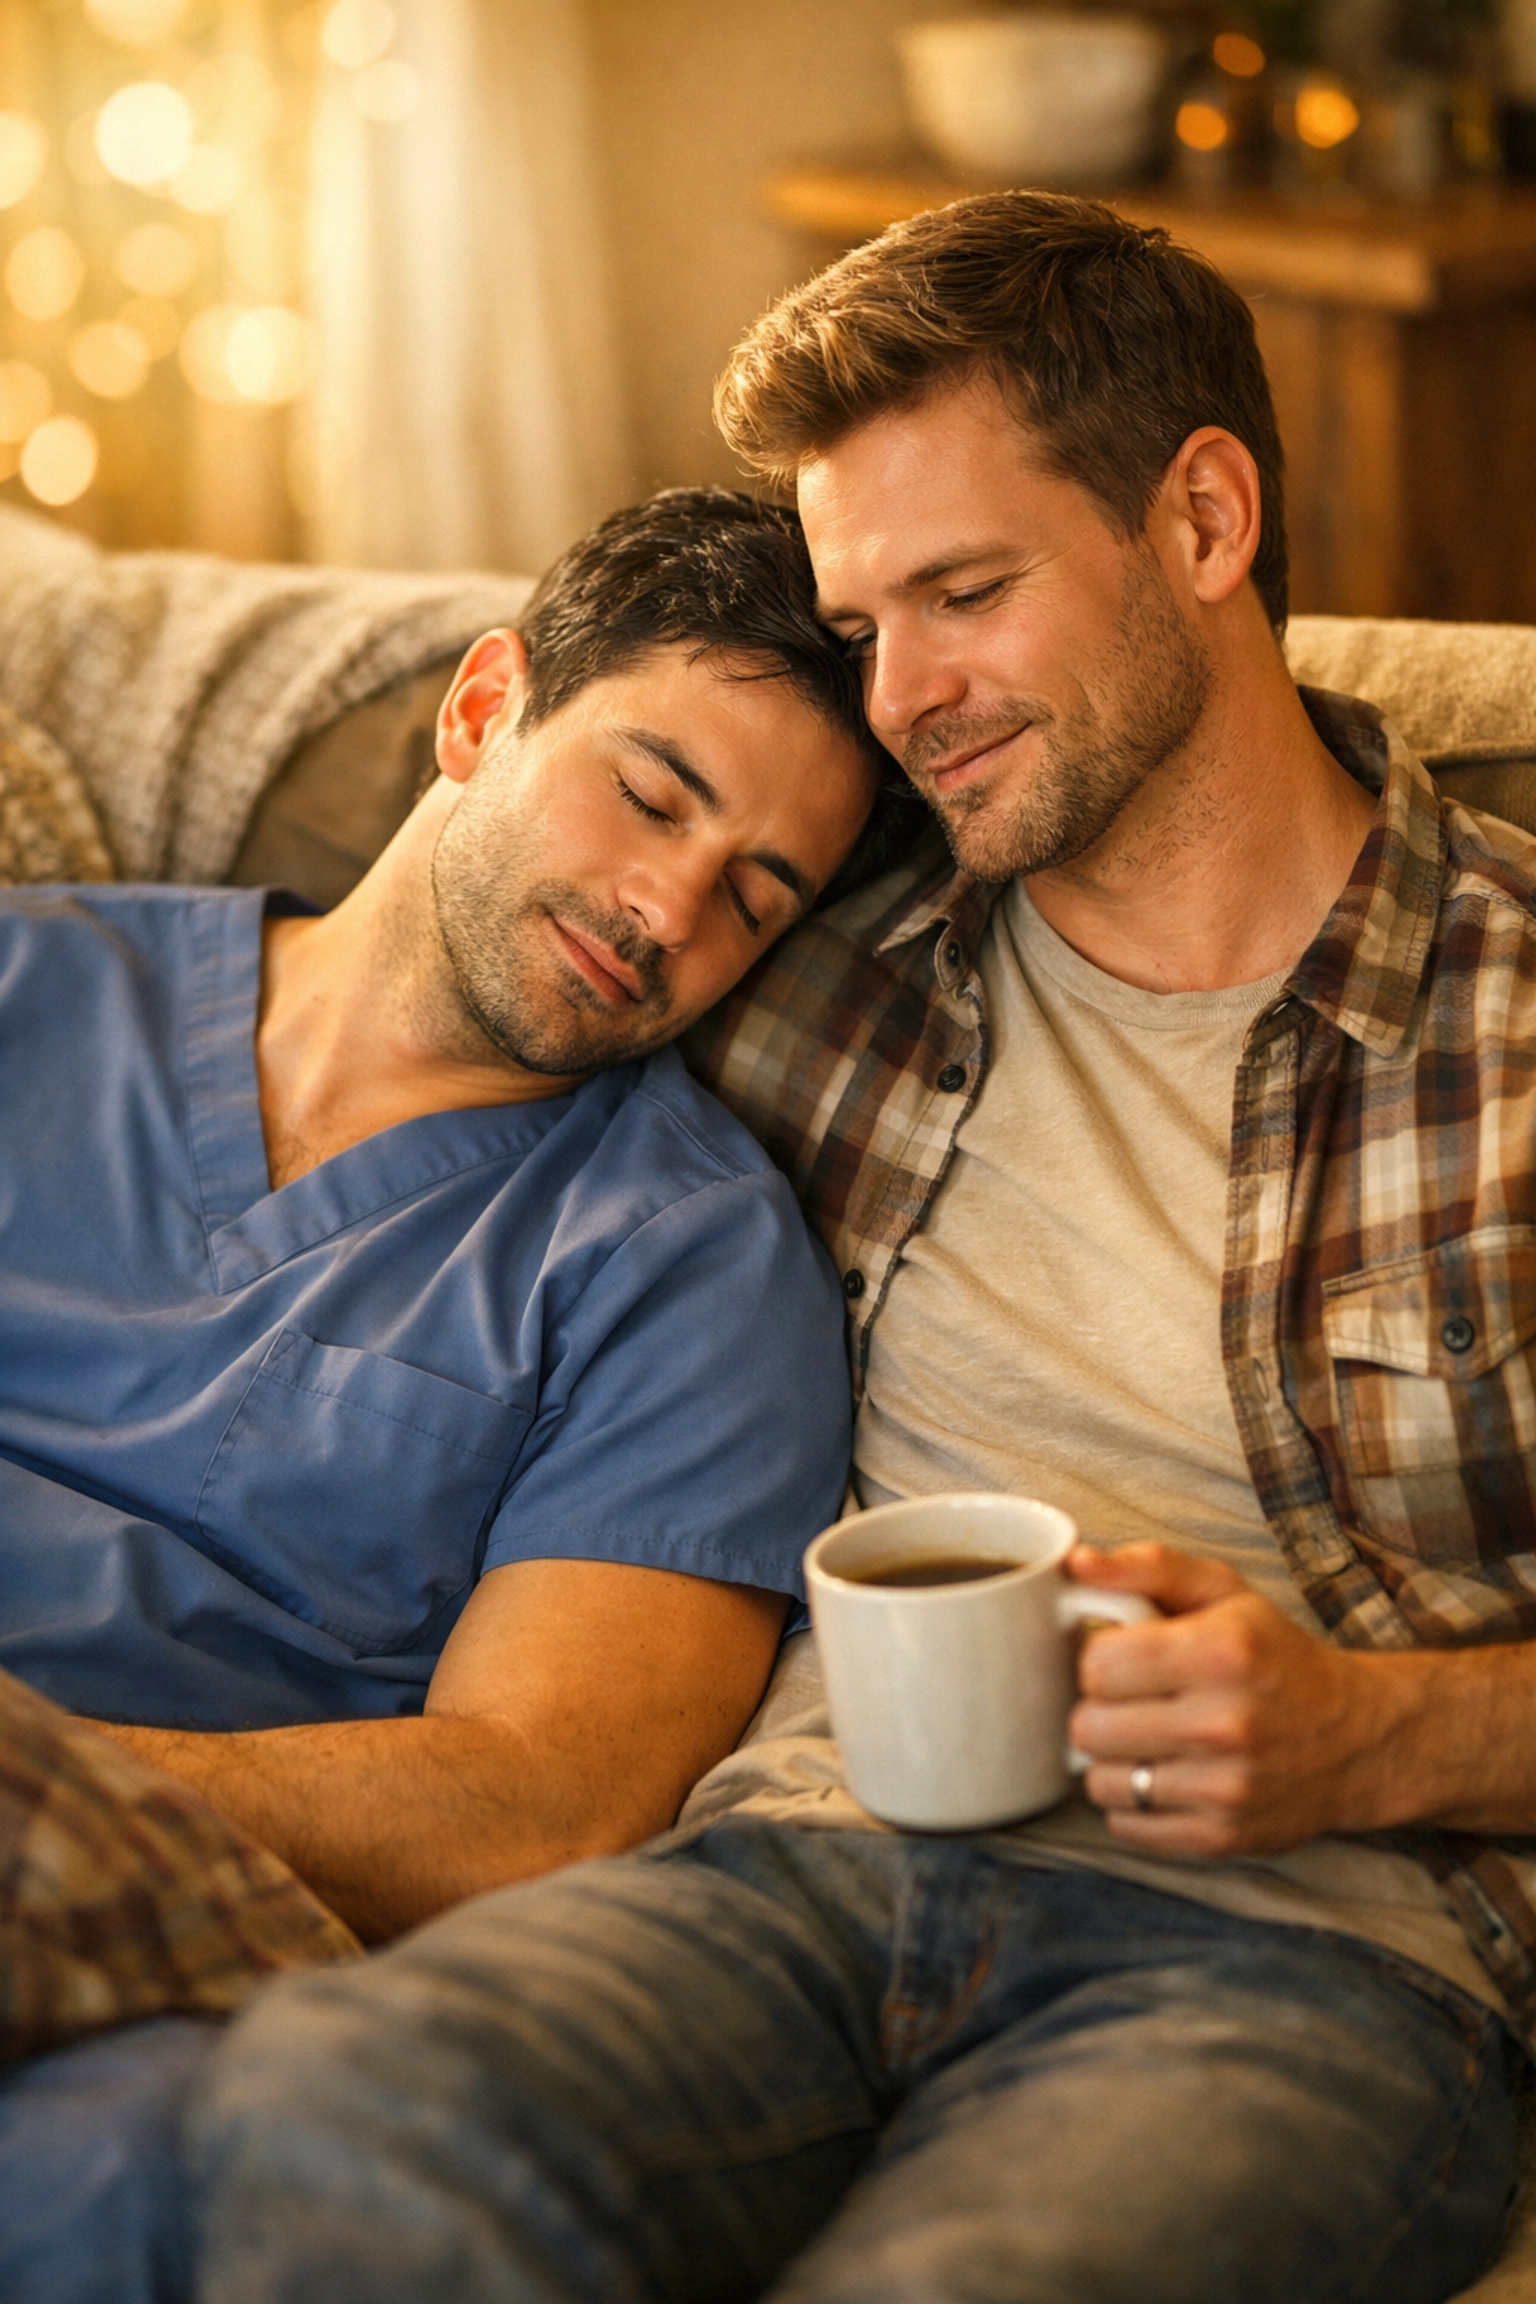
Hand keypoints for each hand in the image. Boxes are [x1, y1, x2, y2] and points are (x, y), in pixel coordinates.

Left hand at [1065, 1543, 1416, 1857]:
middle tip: (1132, 1702)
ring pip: (1100, 1781)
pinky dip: (1132, 1804)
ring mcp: (1224, 1788)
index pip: (1095, 1664)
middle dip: (1099, 1709)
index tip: (1123, 1660)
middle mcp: (1223, 1723)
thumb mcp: (1225, 1593)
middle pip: (1088, 1727)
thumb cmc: (1278, 1657)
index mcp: (1219, 1653)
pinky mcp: (1222, 1837)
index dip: (1099, 1658)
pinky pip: (1127, 1826)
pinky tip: (1162, 1777)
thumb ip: (1148, 1568)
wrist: (1359, 1739)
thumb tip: (1077, 1562)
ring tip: (1146, 1741)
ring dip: (1112, 1761)